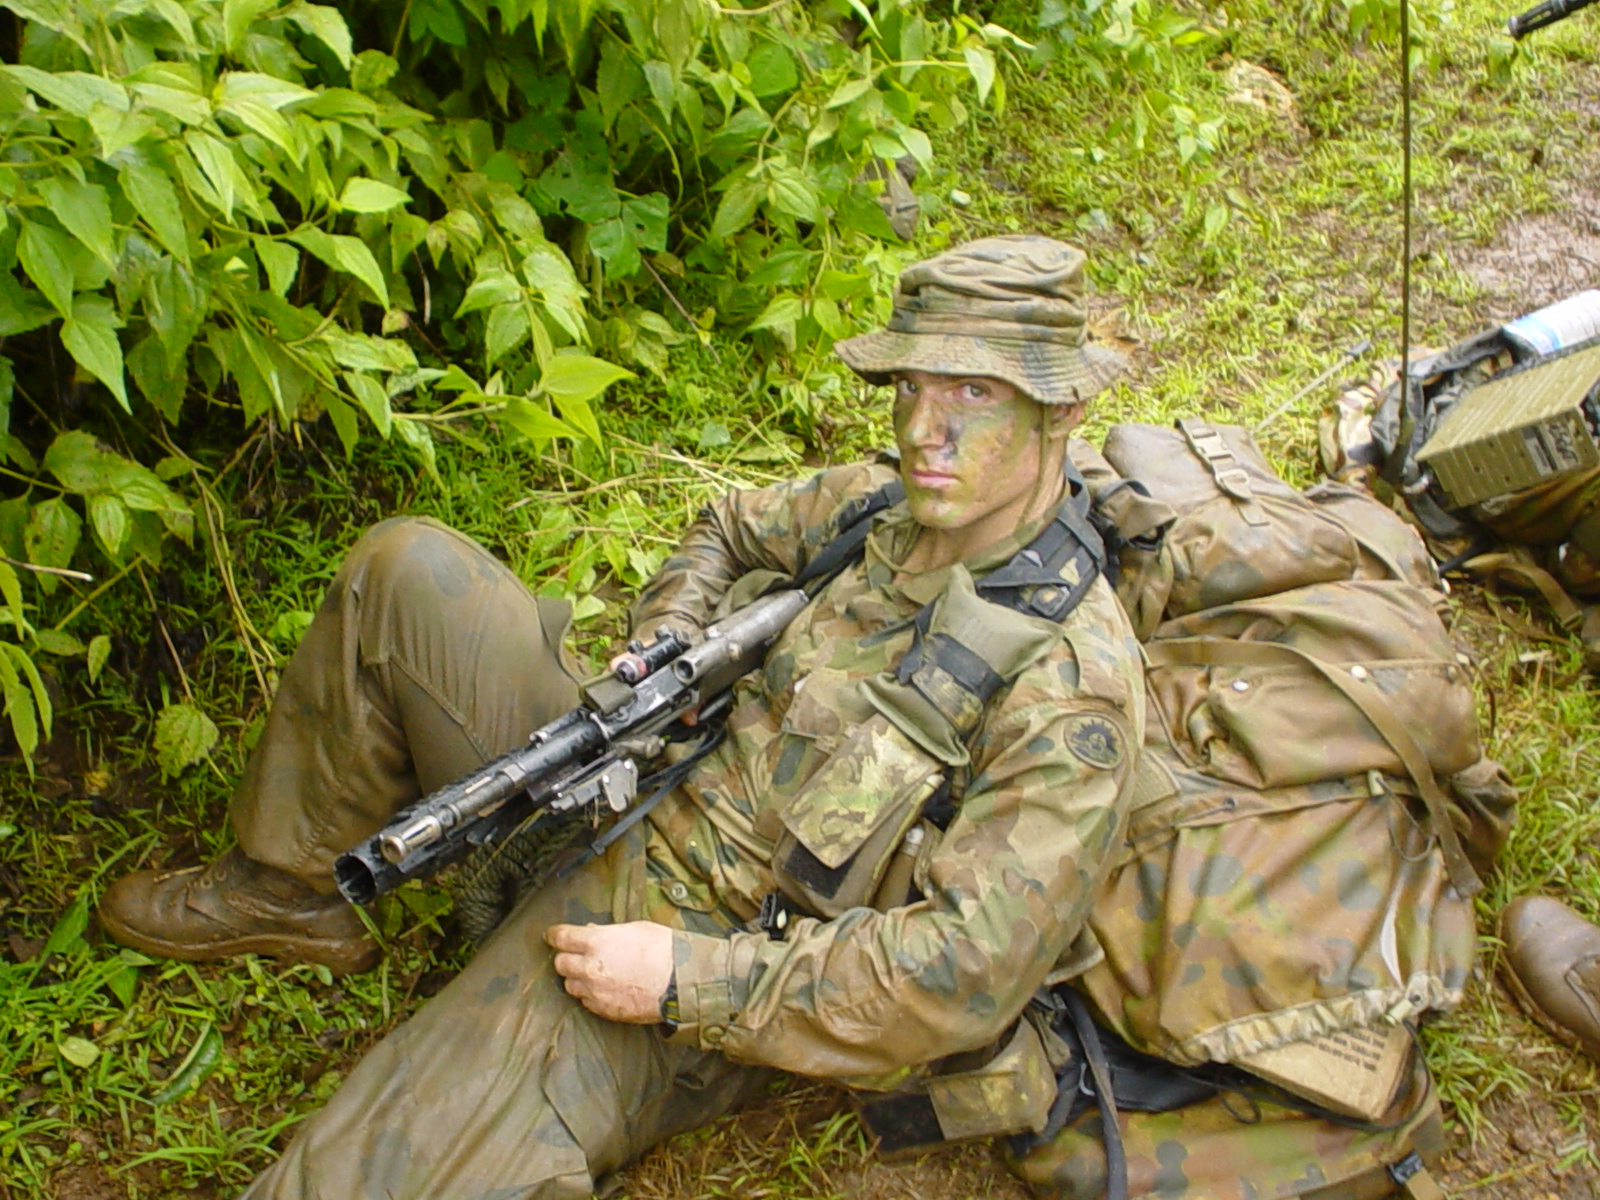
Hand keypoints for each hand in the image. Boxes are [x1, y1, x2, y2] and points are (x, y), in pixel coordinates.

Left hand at [546, 921, 673, 1024]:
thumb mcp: (635, 929)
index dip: (554, 935)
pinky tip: (605, 988)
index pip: (561, 937)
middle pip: (560, 963)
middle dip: (566, 957)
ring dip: (577, 978)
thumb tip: (590, 932)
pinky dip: (590, 994)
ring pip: (570, 985)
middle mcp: (589, 968)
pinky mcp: (604, 1010)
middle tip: (577, 954)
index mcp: (596, 942)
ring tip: (593, 974)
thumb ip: (607, 931)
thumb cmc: (662, 949)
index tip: (552, 935)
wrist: (680, 983)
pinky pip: (586, 1001)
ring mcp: (595, 991)